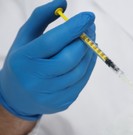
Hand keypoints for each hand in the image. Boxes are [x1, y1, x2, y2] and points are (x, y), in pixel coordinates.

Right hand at [0, 0, 96, 120]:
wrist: (16, 96)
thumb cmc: (23, 60)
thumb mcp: (25, 37)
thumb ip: (41, 17)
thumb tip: (63, 2)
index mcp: (24, 60)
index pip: (52, 42)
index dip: (73, 28)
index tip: (89, 16)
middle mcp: (36, 79)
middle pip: (69, 58)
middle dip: (85, 41)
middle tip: (91, 27)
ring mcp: (50, 94)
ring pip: (80, 71)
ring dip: (89, 53)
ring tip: (90, 40)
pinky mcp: (62, 102)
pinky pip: (82, 82)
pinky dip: (88, 66)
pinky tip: (87, 56)